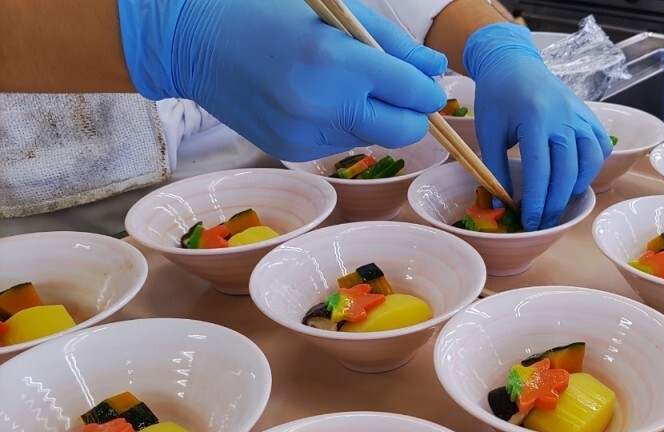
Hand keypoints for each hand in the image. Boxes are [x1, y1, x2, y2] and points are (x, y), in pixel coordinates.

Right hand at [118, 0, 448, 160]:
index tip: (428, 82)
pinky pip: (342, 144)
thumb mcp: (338, 11)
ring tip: (344, 84)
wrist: (192, 37)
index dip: (429, 90)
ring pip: (374, 137)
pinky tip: (318, 99)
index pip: (412, 92)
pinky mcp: (292, 151)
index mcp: (336, 61)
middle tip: (402, 91)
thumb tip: (436, 68)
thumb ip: (392, 42)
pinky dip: (344, 125)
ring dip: (375, 116)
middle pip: (404, 131)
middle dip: (413, 114)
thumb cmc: (269, 10)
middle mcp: (322, 105)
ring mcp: (305, 134)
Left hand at [464, 23, 611, 230]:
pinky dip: (594, 166)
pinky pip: (600, 146)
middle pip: (567, 171)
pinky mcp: (588, 115)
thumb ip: (495, 168)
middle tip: (544, 221)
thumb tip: (502, 203)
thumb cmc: (497, 97)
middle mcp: (563, 117)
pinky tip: (577, 177)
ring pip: (591, 160)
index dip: (537, 201)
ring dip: (577, 186)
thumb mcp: (488, 132)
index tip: (531, 221)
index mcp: (535, 119)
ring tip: (560, 200)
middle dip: (556, 203)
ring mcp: (580, 115)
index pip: (540, 171)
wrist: (513, 64)